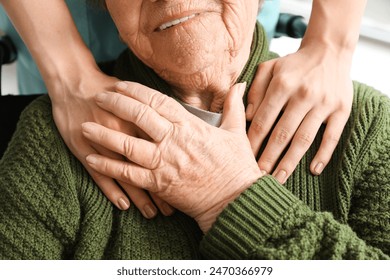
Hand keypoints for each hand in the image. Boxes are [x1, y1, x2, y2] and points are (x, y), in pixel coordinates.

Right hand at [48, 69, 173, 217]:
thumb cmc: (109, 89)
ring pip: (127, 175)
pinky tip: (123, 205)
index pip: (162, 149)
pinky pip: (100, 174)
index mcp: (140, 119)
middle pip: (148, 166)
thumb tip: (179, 122)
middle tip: (171, 210)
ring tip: (151, 214)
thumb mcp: (139, 99)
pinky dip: (112, 191)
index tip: (187, 187)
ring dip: (140, 197)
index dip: (175, 170)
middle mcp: (125, 132)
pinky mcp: (85, 149)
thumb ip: (156, 111)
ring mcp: (104, 142)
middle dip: (161, 190)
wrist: (75, 82)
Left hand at [82, 82, 262, 231]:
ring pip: (127, 144)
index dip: (135, 91)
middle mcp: (173, 141)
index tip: (119, 84)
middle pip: (138, 116)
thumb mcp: (236, 132)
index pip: (157, 101)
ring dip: (104, 134)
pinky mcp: (158, 184)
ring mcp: (164, 163)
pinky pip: (128, 174)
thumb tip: (240, 84)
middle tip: (97, 97)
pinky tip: (92, 160)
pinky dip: (108, 167)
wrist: (235, 200)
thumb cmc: (237, 166)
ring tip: (84, 126)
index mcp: (190, 126)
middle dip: (115, 104)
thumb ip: (233, 106)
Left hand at [246, 43, 352, 182]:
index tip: (244, 157)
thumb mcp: (269, 68)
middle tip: (258, 176)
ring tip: (279, 178)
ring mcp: (324, 104)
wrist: (329, 51)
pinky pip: (332, 136)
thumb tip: (249, 116)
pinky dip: (324, 154)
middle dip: (268, 157)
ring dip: (290, 161)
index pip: (263, 120)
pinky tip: (314, 170)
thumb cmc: (293, 64)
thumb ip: (255, 90)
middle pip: (282, 133)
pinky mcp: (341, 110)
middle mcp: (303, 95)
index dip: (253, 141)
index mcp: (282, 85)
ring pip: (304, 138)